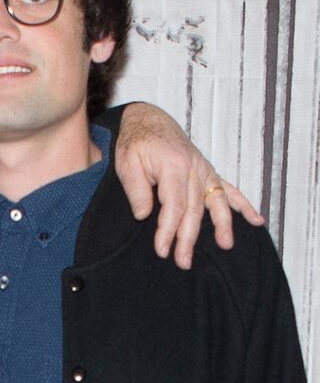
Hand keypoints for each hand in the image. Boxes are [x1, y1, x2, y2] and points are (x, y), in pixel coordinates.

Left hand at [115, 103, 263, 269]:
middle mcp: (193, 168)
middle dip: (189, 238)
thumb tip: (144, 215)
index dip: (168, 230)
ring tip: (226, 245)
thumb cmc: (135, 143)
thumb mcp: (127, 163)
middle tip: (183, 261)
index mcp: (173, 166)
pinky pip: (228, 189)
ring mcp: (204, 170)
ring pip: (216, 201)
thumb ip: (136, 190)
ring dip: (222, 225)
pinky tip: (256, 220)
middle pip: (194, 209)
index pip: (173, 206)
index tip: (162, 250)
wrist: (148, 121)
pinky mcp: (208, 172)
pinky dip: (243, 205)